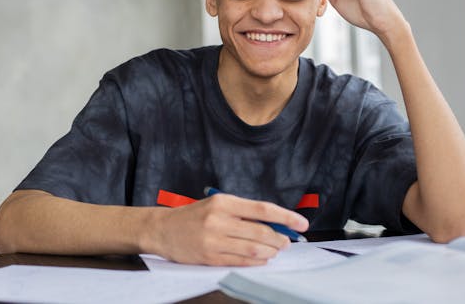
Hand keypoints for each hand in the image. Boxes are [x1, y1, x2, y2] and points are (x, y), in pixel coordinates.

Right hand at [148, 194, 307, 265]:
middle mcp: (219, 220)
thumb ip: (243, 212)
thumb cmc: (194, 216)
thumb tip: (275, 223)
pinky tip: (262, 259)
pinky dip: (256, 262)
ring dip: (270, 252)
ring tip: (275, 250)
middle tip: (288, 241)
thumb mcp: (218, 204)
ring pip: (253, 250)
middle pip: (261, 232)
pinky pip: (240, 261)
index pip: (263, 209)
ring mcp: (213, 240)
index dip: (286, 217)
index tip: (302, 223)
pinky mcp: (209, 257)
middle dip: (280, 239)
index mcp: (223, 202)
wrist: (163, 229)